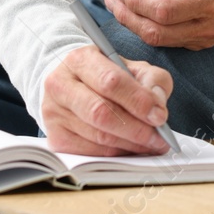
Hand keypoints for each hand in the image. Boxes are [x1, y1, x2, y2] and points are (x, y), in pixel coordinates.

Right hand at [42, 45, 173, 155]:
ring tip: (151, 145)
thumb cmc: (106, 77)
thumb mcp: (132, 68)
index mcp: (81, 59)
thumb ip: (152, 80)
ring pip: (97, 137)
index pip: (110, 81)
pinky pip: (90, 152)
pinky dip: (115, 154)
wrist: (72, 85)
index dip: (138, 101)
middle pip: (101, 112)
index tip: (160, 116)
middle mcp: (60, 84)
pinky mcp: (55, 137)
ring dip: (130, 145)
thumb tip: (157, 106)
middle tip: (159, 139)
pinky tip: (130, 149)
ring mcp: (53, 113)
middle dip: (136, 129)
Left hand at [105, 0, 213, 49]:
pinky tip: (139, 4)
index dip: (136, 1)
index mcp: (212, 0)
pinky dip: (148, 24)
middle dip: (127, 14)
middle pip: (156, 32)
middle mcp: (210, 25)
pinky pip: (167, 39)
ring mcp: (207, 37)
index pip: (163, 11)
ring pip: (159, 40)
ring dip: (133, 21)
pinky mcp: (201, 41)